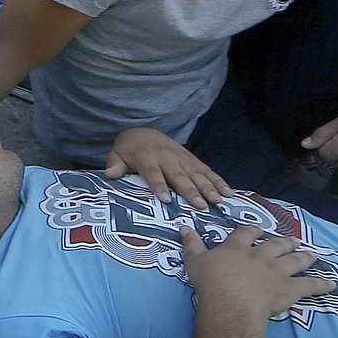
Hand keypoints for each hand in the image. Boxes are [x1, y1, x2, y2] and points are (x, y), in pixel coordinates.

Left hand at [110, 127, 231, 206]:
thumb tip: (109, 174)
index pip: (153, 172)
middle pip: (179, 175)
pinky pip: (207, 170)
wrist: (144, 132)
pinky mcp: (192, 159)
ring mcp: (182, 157)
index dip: (159, 185)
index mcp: (146, 157)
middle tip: (202, 205)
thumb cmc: (129, 150)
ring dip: (209, 186)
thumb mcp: (117, 155)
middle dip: (191, 190)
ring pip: (197, 173)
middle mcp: (167, 157)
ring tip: (219, 200)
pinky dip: (218, 180)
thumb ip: (115, 165)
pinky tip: (228, 192)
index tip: (166, 199)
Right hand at [180, 222, 337, 321]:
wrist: (231, 302)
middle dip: (286, 242)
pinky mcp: (290, 288)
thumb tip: (184, 226)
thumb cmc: (211, 283)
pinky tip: (332, 284)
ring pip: (295, 261)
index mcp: (238, 248)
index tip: (258, 228)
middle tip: (293, 240)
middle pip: (277, 244)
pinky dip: (322, 284)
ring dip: (304, 257)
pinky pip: (309, 285)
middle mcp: (260, 256)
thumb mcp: (195, 261)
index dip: (253, 230)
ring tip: (311, 254)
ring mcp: (277, 271)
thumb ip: (192, 244)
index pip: (247, 233)